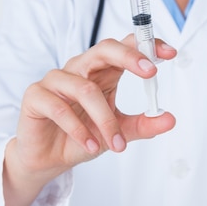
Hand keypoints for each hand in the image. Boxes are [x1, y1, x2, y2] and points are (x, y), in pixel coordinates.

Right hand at [3, 34, 176, 205]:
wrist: (48, 159)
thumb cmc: (83, 136)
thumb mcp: (119, 132)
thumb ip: (143, 125)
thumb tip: (170, 120)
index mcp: (101, 71)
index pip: (124, 48)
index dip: (146, 46)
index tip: (169, 53)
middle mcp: (79, 69)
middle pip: (103, 50)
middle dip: (129, 58)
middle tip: (150, 73)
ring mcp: (55, 80)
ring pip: (85, 89)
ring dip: (105, 120)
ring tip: (116, 145)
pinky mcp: (36, 97)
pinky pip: (59, 108)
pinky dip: (79, 130)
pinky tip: (90, 145)